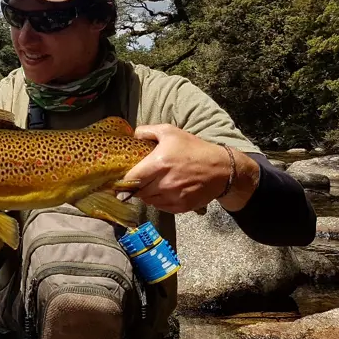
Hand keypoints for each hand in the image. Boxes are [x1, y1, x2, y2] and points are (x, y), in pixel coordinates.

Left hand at [120, 124, 257, 213]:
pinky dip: (157, 201)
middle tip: (136, 181)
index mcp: (158, 164)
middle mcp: (164, 183)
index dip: (122, 181)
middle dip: (135, 187)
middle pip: (138, 191)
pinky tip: (162, 191)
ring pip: (148, 200)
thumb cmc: (193, 148)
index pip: (131, 179)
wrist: (221, 169)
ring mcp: (173, 197)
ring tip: (151, 184)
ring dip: (146, 194)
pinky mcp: (180, 207)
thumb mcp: (170, 132)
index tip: (117, 182)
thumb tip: (132, 135)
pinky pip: (160, 207)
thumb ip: (148, 131)